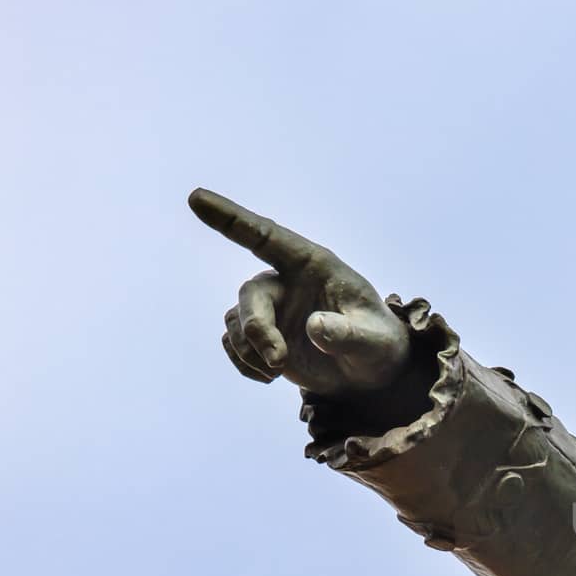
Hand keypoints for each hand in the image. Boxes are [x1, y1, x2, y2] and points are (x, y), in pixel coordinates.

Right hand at [189, 188, 411, 396]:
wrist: (372, 370)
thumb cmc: (379, 344)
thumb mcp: (375, 341)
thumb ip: (349, 333)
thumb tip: (315, 326)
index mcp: (314, 265)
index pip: (267, 236)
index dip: (231, 218)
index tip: (196, 198)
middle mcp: (287, 281)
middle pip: (251, 294)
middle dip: (257, 329)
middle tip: (278, 362)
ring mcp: (272, 308)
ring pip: (237, 321)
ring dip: (251, 352)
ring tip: (280, 372)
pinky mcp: (262, 335)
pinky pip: (233, 344)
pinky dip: (245, 363)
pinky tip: (271, 376)